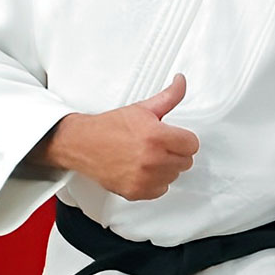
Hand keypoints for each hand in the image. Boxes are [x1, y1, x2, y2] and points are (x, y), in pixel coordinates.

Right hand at [31, 74, 199, 199]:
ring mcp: (144, 178)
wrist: (82, 144)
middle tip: (157, 146)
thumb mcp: (142, 108)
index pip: (192, 145)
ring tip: (147, 157)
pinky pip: (160, 190)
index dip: (183, 139)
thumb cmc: (110, 127)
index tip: (173, 137)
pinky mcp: (136, 192)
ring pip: (174, 176)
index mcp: (157, 136)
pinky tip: (142, 170)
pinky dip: (154, 182)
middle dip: (175, 153)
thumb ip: (168, 97)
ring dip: (165, 168)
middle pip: (185, 162)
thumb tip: (181, 81)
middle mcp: (152, 159)